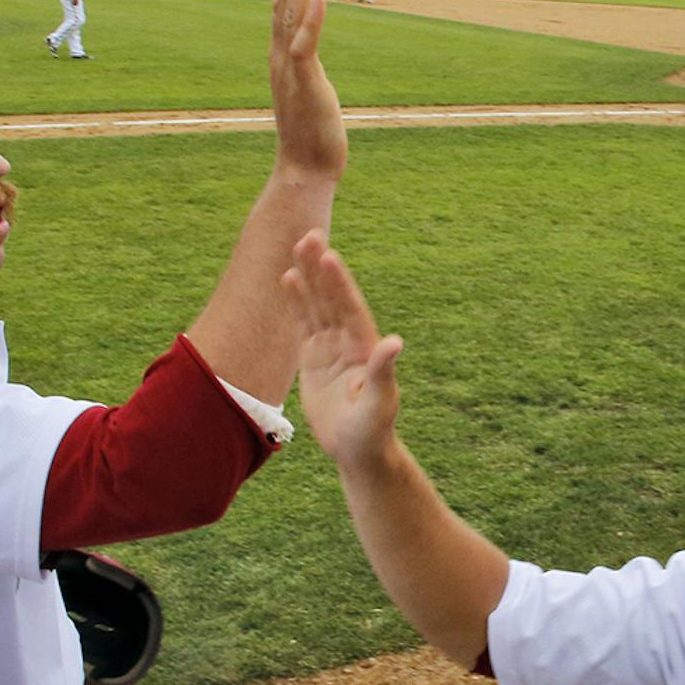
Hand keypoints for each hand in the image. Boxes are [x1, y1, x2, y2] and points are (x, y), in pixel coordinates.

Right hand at [269, 0, 348, 180]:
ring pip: (290, 16)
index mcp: (283, 54)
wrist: (305, 169)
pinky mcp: (305, 84)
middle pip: (281, 0)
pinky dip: (312, 23)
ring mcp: (290, 69)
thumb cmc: (310, 132)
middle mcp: (281, 56)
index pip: (281, 4)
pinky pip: (306, 49)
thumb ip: (306, 65)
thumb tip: (307, 51)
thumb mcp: (308, 88)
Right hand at [284, 232, 402, 468]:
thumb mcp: (380, 402)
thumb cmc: (373, 429)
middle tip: (311, 234)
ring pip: (317, 305)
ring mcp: (330, 347)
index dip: (339, 283)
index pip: (349, 308)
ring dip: (308, 277)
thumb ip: (383, 371)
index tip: (330, 255)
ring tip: (299, 245)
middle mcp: (349, 341)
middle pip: (332, 298)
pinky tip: (288, 278)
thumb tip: (395, 342)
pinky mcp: (313, 357)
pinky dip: (297, 301)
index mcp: (365, 348)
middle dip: (321, 268)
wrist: (358, 449)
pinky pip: (303, 323)